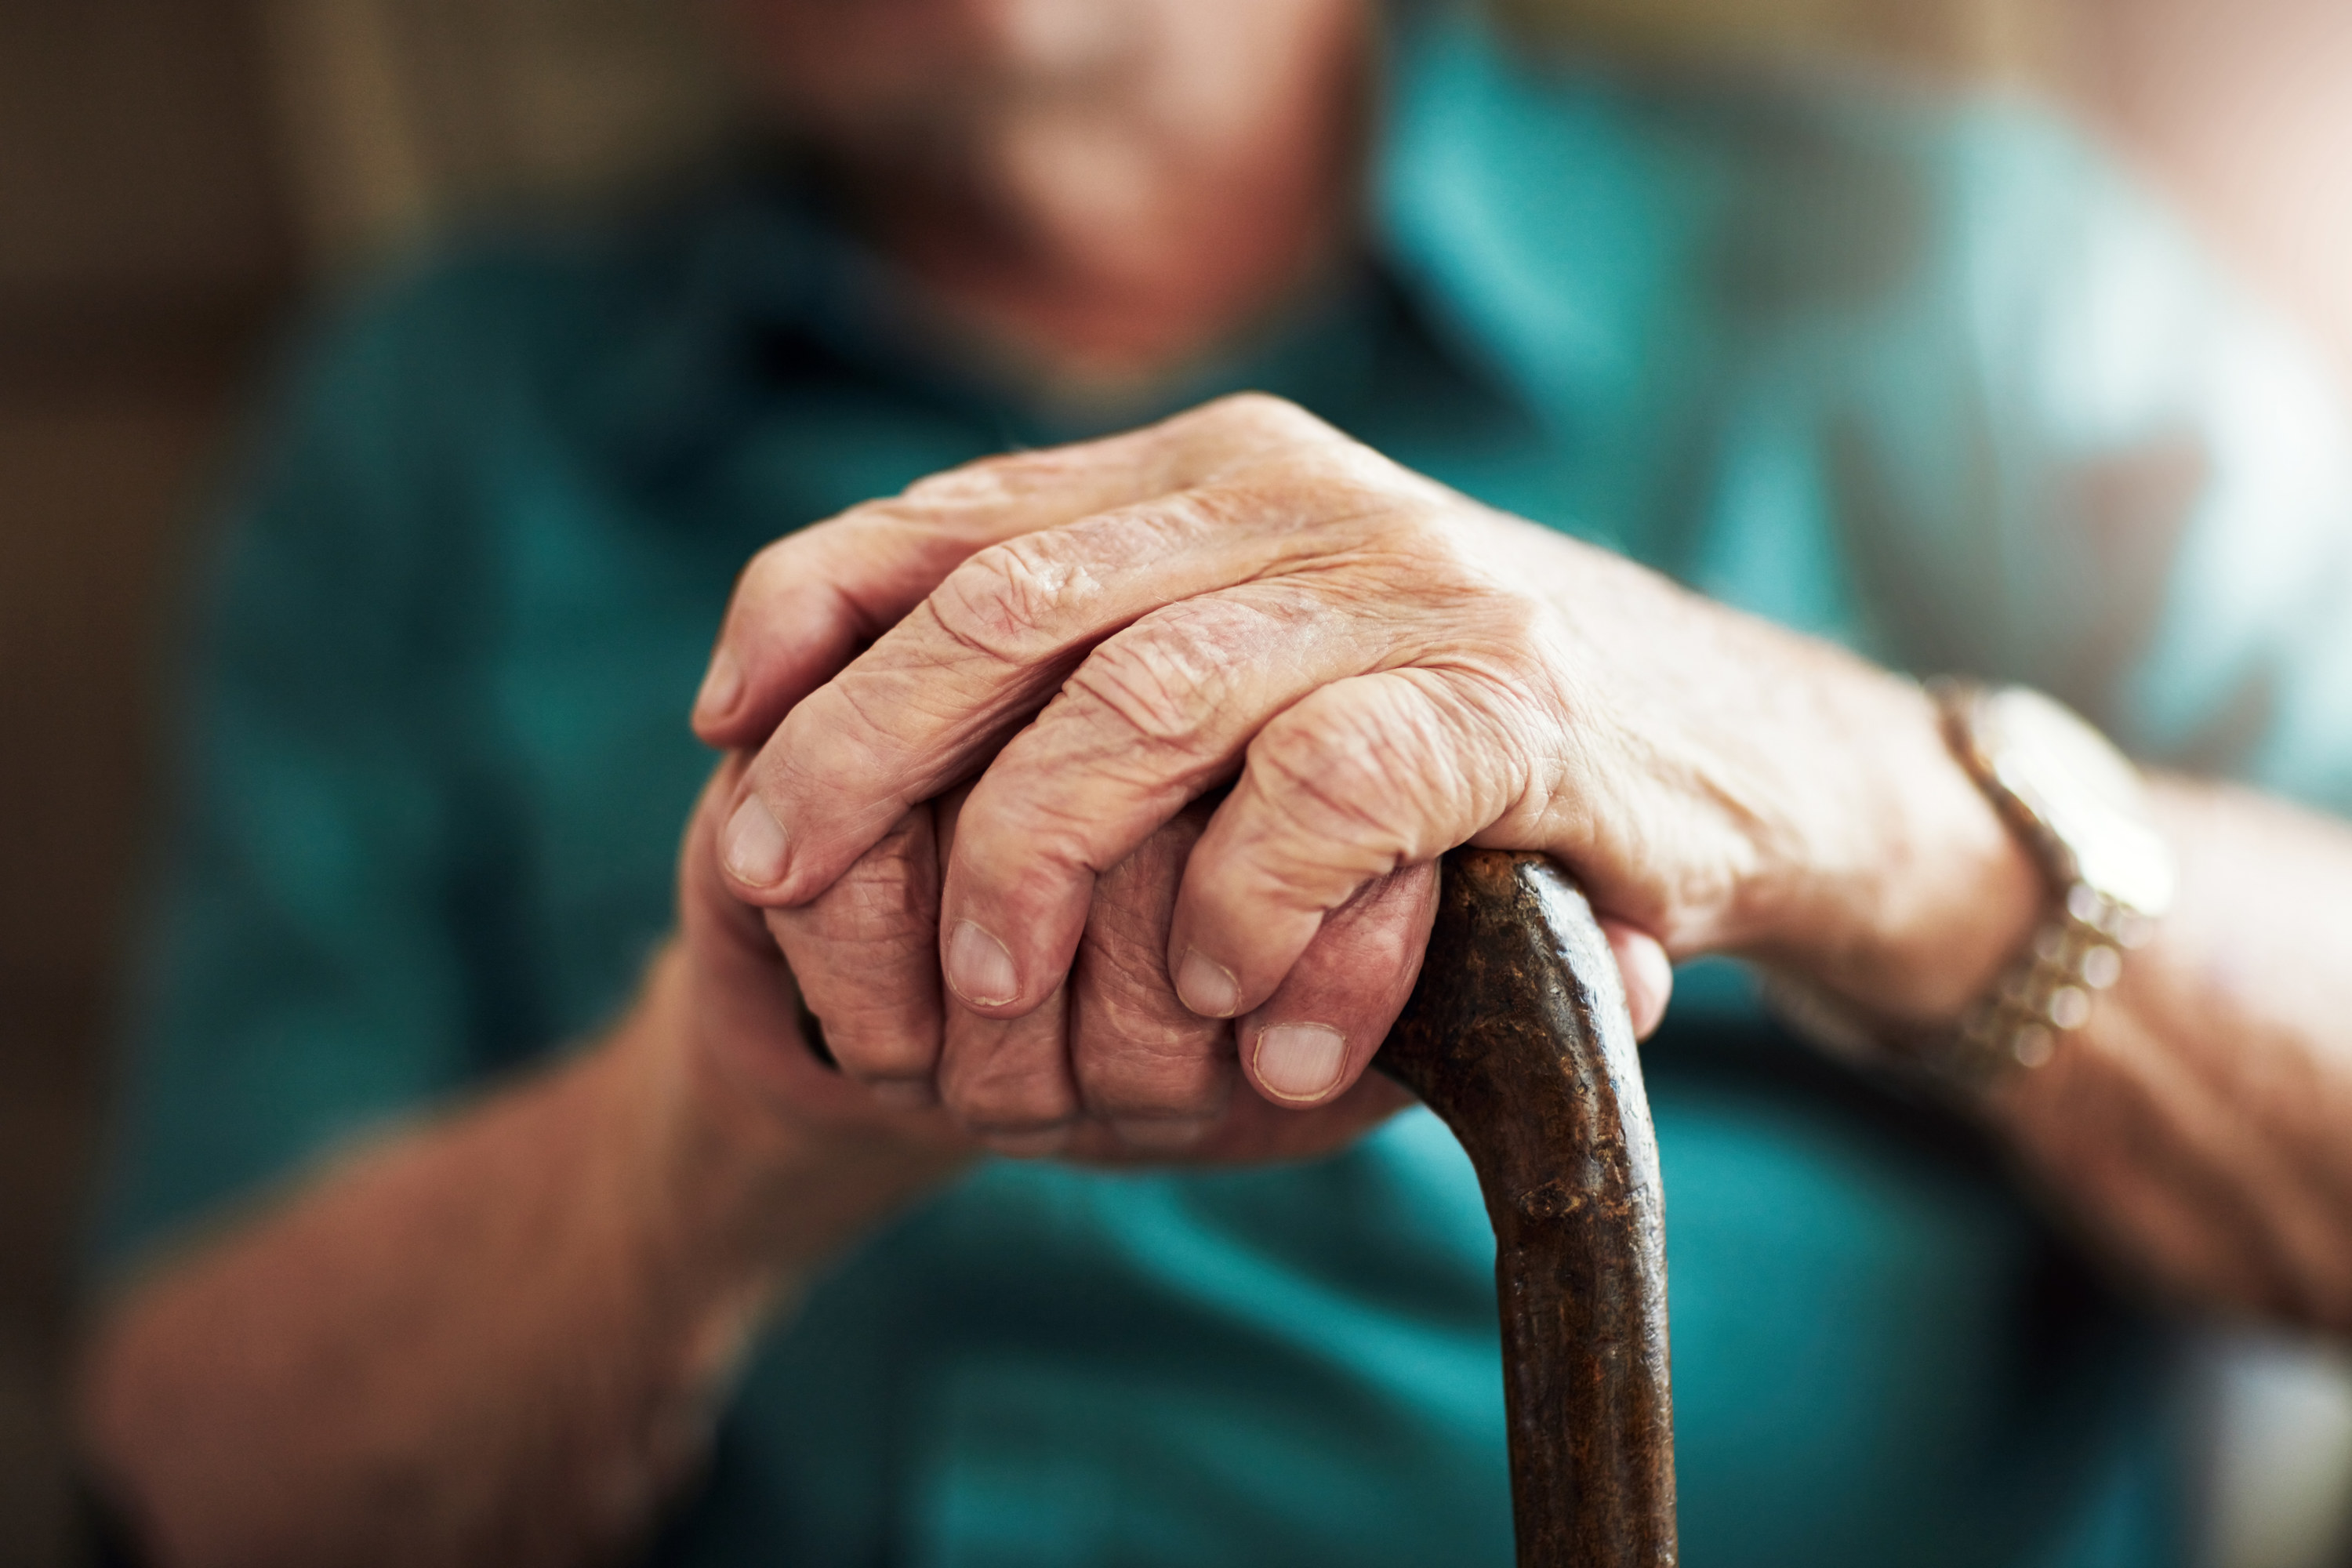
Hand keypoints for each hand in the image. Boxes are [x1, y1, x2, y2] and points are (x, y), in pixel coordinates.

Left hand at [700, 397, 1851, 1142]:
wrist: (1752, 762)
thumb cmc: (1463, 744)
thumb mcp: (1264, 673)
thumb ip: (1106, 661)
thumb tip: (837, 701)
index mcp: (1220, 468)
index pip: (961, 511)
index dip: (812, 610)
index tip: (724, 732)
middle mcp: (1301, 497)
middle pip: (1010, 602)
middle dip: (860, 751)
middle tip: (772, 881)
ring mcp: (1412, 586)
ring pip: (1142, 697)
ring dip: (1032, 862)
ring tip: (987, 1002)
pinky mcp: (1516, 700)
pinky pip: (1320, 792)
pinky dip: (1241, 912)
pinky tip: (1219, 1012)